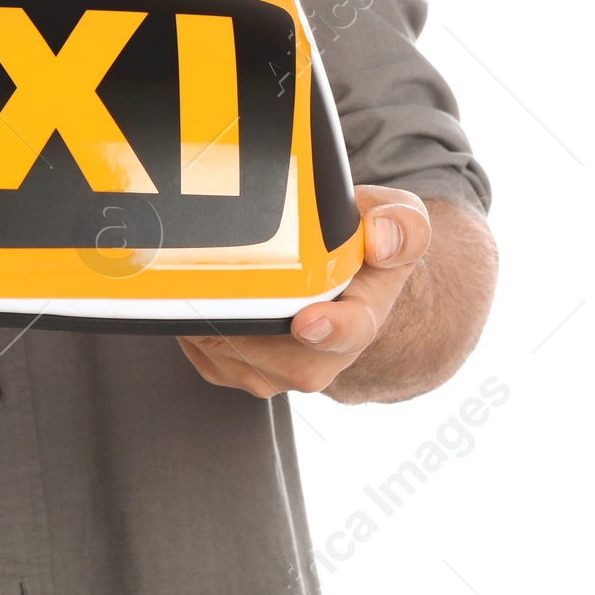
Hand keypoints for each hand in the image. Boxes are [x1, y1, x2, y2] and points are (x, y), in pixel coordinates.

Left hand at [176, 185, 431, 399]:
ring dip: (213, 314)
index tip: (307, 321)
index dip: (327, 330)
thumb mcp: (400, 223)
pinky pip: (204, 352)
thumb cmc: (365, 252)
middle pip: (276, 350)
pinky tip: (201, 289)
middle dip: (244, 315)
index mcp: (362, 317)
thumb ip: (401, 224)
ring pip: (233, 352)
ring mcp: (278, 371)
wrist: (343, 289)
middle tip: (216, 273)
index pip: (350, 333)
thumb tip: (380, 237)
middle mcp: (322, 356)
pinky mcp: (238, 371)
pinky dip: (193, 319)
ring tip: (208, 270)